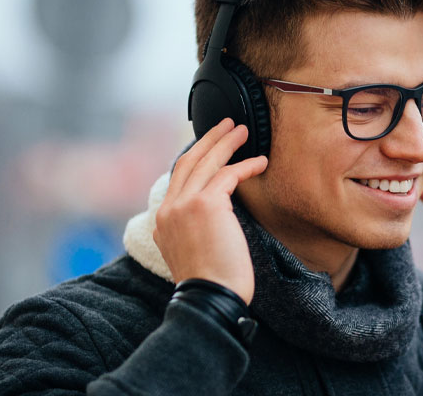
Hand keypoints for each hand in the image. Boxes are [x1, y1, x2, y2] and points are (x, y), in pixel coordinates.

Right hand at [153, 118, 267, 303]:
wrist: (209, 298)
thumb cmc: (210, 285)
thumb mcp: (190, 254)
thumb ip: (192, 231)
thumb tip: (212, 220)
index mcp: (161, 222)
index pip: (177, 179)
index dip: (195, 159)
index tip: (209, 148)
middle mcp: (168, 209)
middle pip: (188, 162)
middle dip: (208, 140)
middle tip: (225, 125)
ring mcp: (185, 205)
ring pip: (206, 161)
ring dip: (226, 143)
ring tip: (242, 131)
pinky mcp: (207, 205)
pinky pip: (229, 175)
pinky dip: (246, 166)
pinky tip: (261, 162)